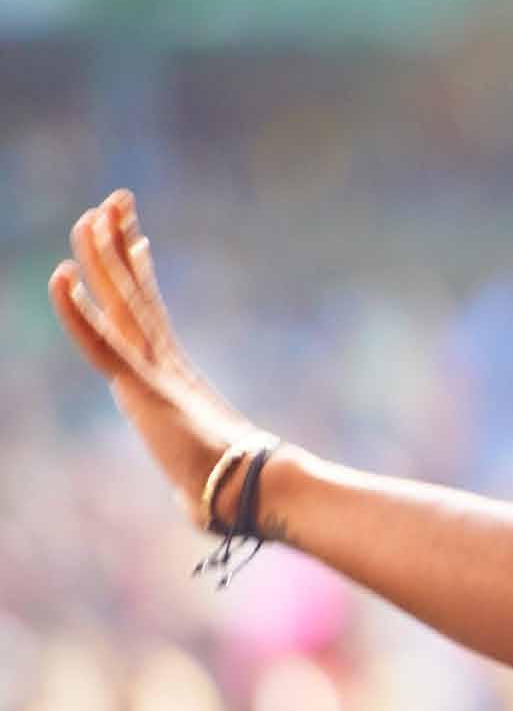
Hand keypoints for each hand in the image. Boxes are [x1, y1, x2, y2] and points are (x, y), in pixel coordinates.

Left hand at [49, 190, 263, 524]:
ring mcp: (153, 372)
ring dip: (103, 258)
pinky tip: (61, 277)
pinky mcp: (142, 387)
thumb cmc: (233, 497)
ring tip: (94, 212)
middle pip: (135, 294)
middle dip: (122, 246)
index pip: (151, 317)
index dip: (139, 277)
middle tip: (117, 201)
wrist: (253, 491)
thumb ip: (189, 485)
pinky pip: (101, 342)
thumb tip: (194, 509)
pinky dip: (78, 312)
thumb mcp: (197, 485)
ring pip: (120, 303)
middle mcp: (164, 365)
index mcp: (176, 381)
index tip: (138, 241)